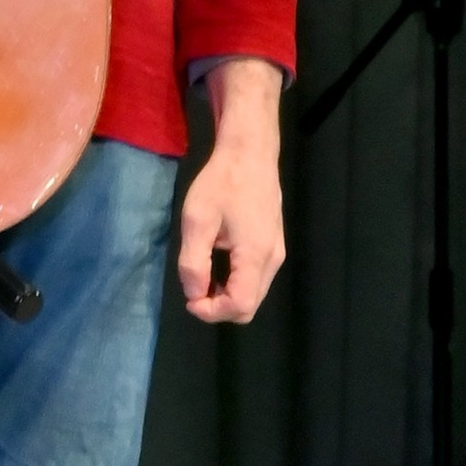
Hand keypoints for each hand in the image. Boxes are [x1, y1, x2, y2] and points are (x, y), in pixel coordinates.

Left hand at [176, 58, 285, 324]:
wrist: (250, 153)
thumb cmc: (222, 182)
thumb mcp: (197, 221)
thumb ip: (194, 262)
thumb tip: (194, 293)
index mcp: (256, 256)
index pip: (240, 305)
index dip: (211, 311)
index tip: (189, 299)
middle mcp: (273, 260)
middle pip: (249, 307)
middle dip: (218, 307)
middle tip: (193, 289)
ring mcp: (277, 253)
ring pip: (254, 295)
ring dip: (226, 296)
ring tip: (202, 276)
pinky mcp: (274, 246)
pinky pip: (256, 280)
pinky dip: (235, 284)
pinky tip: (217, 266)